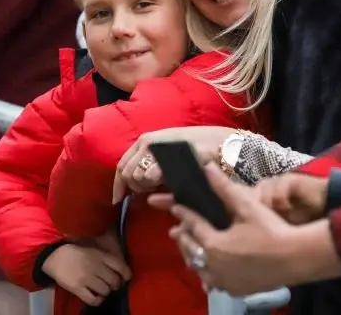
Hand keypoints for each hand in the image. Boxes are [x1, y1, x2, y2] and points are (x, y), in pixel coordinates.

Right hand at [42, 236, 131, 306]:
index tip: (126, 278)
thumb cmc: (77, 253)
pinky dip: (97, 300)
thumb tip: (120, 269)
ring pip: (105, 291)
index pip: (121, 266)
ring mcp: (86, 278)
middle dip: (116, 285)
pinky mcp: (77, 288)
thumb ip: (106, 258)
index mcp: (100, 256)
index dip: (127, 274)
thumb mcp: (93, 250)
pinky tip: (96, 297)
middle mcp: (95, 266)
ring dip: (106, 292)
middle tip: (112, 285)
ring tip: (102, 290)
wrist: (56, 257)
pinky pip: (93, 299)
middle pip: (114, 281)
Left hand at [113, 127, 237, 203]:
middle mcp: (147, 142)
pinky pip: (151, 175)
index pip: (121, 165)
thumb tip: (136, 188)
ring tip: (163, 184)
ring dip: (146, 186)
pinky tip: (168, 182)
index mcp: (146, 140)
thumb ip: (151, 168)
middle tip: (154, 190)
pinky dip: (156, 182)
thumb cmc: (197, 151)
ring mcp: (156, 148)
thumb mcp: (171, 157)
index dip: (118, 185)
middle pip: (127, 174)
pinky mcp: (165, 155)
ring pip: (137, 176)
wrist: (222, 145)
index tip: (117, 200)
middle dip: (136, 187)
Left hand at [148, 164, 340, 295]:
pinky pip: (215, 283)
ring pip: (200, 269)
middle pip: (191, 250)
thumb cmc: (271, 230)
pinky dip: (209, 274)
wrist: (296, 258)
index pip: (192, 225)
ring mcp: (224, 281)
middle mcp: (213, 266)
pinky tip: (211, 272)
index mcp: (213, 244)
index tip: (175, 207)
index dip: (183, 214)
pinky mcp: (236, 290)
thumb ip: (224, 187)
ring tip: (191, 250)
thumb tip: (207, 167)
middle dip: (183, 237)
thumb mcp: (247, 205)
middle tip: (177, 230)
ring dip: (194, 257)